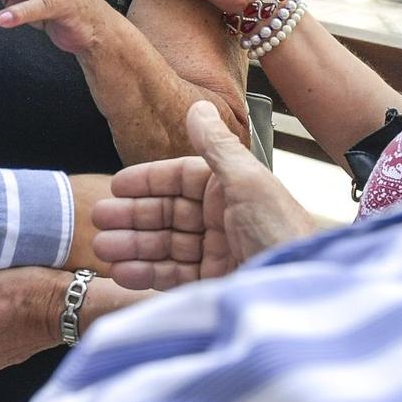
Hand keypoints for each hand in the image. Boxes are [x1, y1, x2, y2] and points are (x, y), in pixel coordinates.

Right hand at [92, 100, 316, 288]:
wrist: (303, 293)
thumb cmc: (282, 233)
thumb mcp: (249, 182)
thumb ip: (217, 146)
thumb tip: (198, 108)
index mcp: (232, 189)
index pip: (181, 179)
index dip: (148, 181)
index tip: (117, 186)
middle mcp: (223, 219)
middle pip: (167, 213)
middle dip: (132, 217)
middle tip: (98, 220)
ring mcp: (217, 253)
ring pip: (164, 245)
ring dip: (132, 245)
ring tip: (103, 249)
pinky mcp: (213, 285)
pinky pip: (171, 276)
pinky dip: (145, 273)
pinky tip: (122, 271)